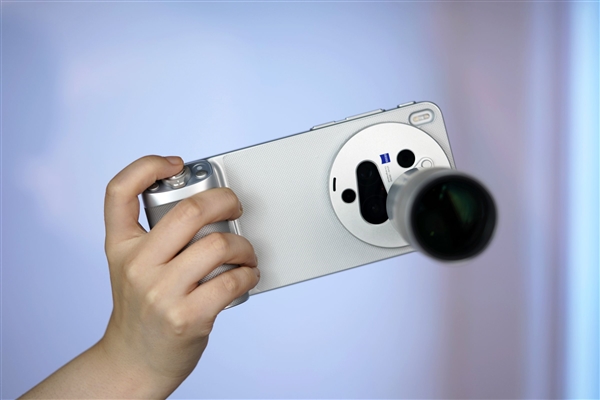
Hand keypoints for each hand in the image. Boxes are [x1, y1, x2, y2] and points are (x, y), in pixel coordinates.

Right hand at [99, 155, 258, 396]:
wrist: (135, 360)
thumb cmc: (143, 309)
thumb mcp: (130, 267)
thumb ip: (154, 237)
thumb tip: (207, 205)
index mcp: (121, 247)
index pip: (119, 191)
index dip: (147, 166)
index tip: (175, 163)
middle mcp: (137, 265)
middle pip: (189, 211)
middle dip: (225, 200)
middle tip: (235, 207)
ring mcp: (161, 292)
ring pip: (218, 245)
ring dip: (244, 245)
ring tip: (245, 253)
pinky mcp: (187, 316)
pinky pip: (232, 280)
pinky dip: (250, 273)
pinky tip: (248, 275)